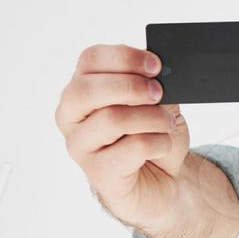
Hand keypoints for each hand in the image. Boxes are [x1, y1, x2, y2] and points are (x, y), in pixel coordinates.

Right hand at [54, 44, 189, 229]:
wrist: (164, 180)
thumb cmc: (152, 135)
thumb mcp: (157, 102)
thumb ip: (150, 85)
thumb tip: (156, 76)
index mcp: (81, 88)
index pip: (90, 59)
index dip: (125, 57)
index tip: (156, 65)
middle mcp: (71, 115)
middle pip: (88, 89)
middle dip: (131, 87)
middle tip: (159, 94)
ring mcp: (80, 145)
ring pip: (112, 119)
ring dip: (152, 118)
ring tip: (167, 123)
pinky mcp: (98, 172)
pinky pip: (132, 148)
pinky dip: (158, 142)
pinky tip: (163, 145)